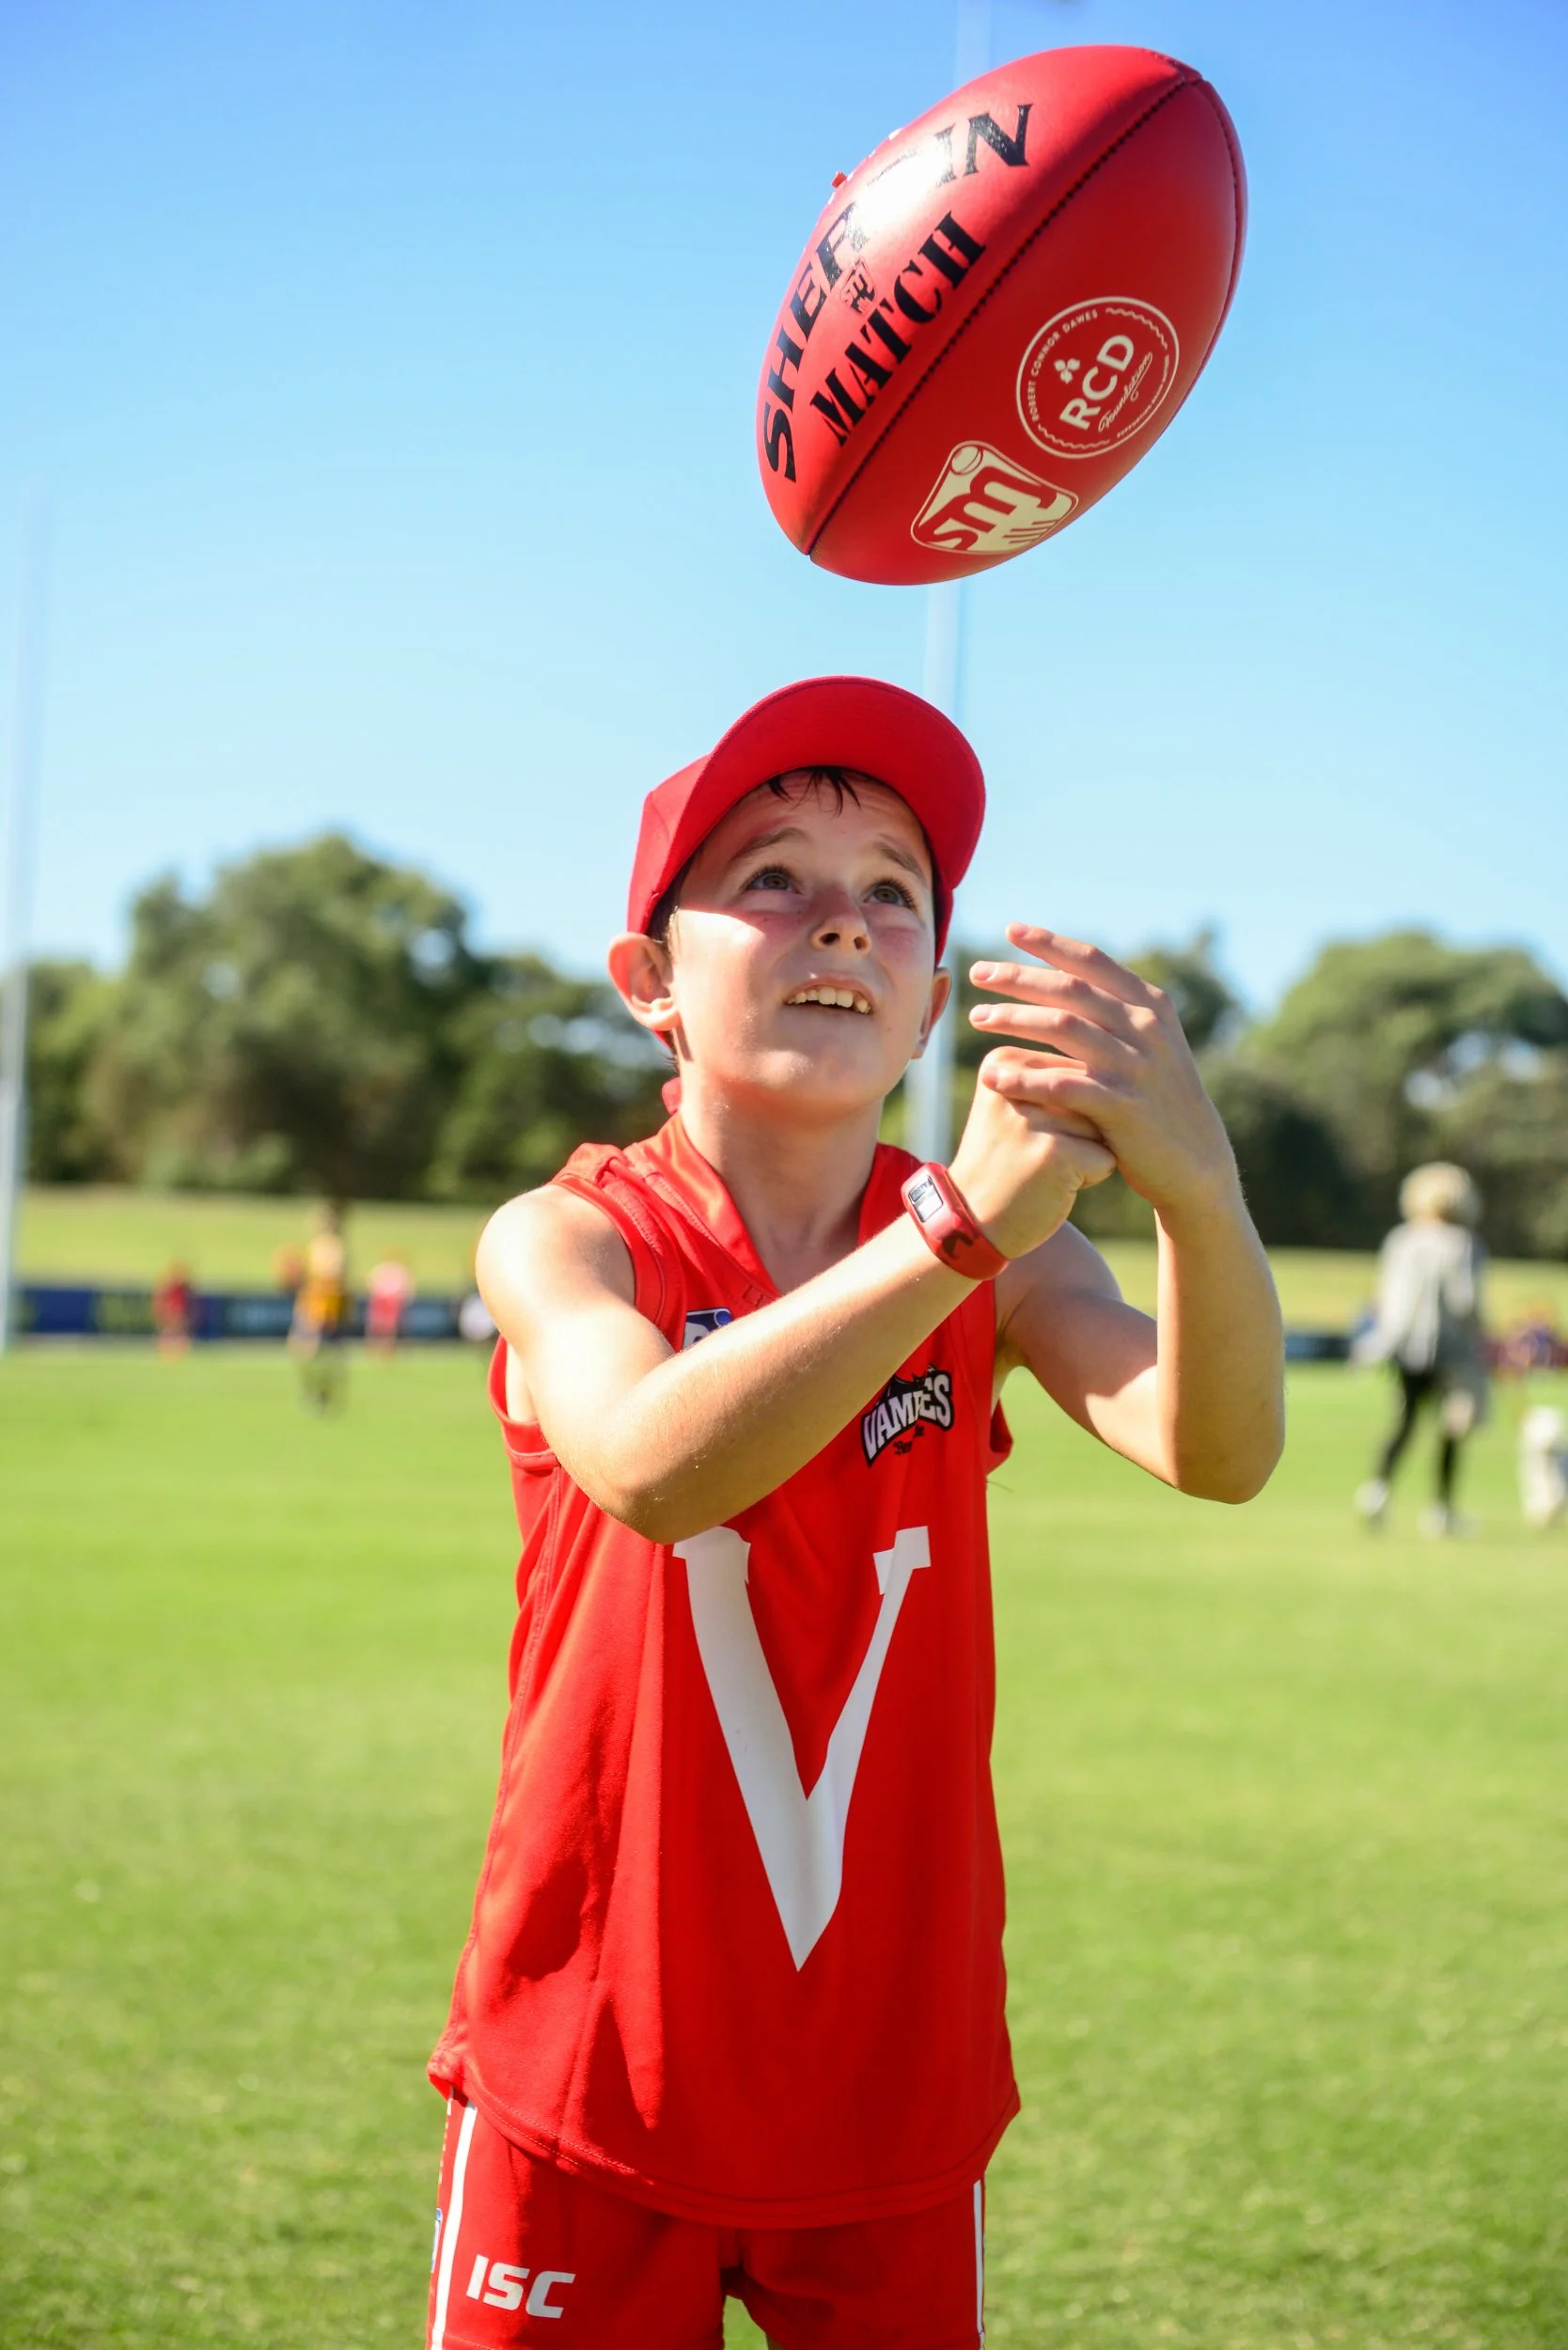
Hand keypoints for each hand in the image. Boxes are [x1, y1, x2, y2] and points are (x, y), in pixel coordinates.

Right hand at [948, 1039, 1115, 1262]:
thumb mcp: (1016, 1106)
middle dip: (1080, 1131)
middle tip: (1037, 1155)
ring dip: (1087, 1153)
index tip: (1028, 1132)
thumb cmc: (1005, 1162)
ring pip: (1103, 1125)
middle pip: (1092, 1095)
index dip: (1067, 1109)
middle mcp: (1016, 1081)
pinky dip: (1090, 1178)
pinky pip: (1106, 1158)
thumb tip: (1114, 1071)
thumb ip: (1054, 1081)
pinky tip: (1053, 1187)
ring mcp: (1035, 1117)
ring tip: (1045, 1169)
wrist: (971, 1221)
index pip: (1073, 1072)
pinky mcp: (1055, 1152)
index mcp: (1004, 1061)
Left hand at [963, 924, 1239, 1228]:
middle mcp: (1146, 1029)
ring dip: (1014, 1018)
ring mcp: (1135, 1067)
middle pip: (1070, 989)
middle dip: (1019, 977)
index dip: (1050, 944)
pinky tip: (992, 1075)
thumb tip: (1067, 979)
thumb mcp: (1149, 1046)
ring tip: (977, 1017)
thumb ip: (1115, 1014)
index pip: (1092, 962)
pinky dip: (1025, 1078)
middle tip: (977, 972)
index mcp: (1150, 1006)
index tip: (1010, 930)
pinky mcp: (1122, 1107)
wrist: (1196, 1163)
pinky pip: (1063, 1085)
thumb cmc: (1158, 1101)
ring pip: (1063, 1028)